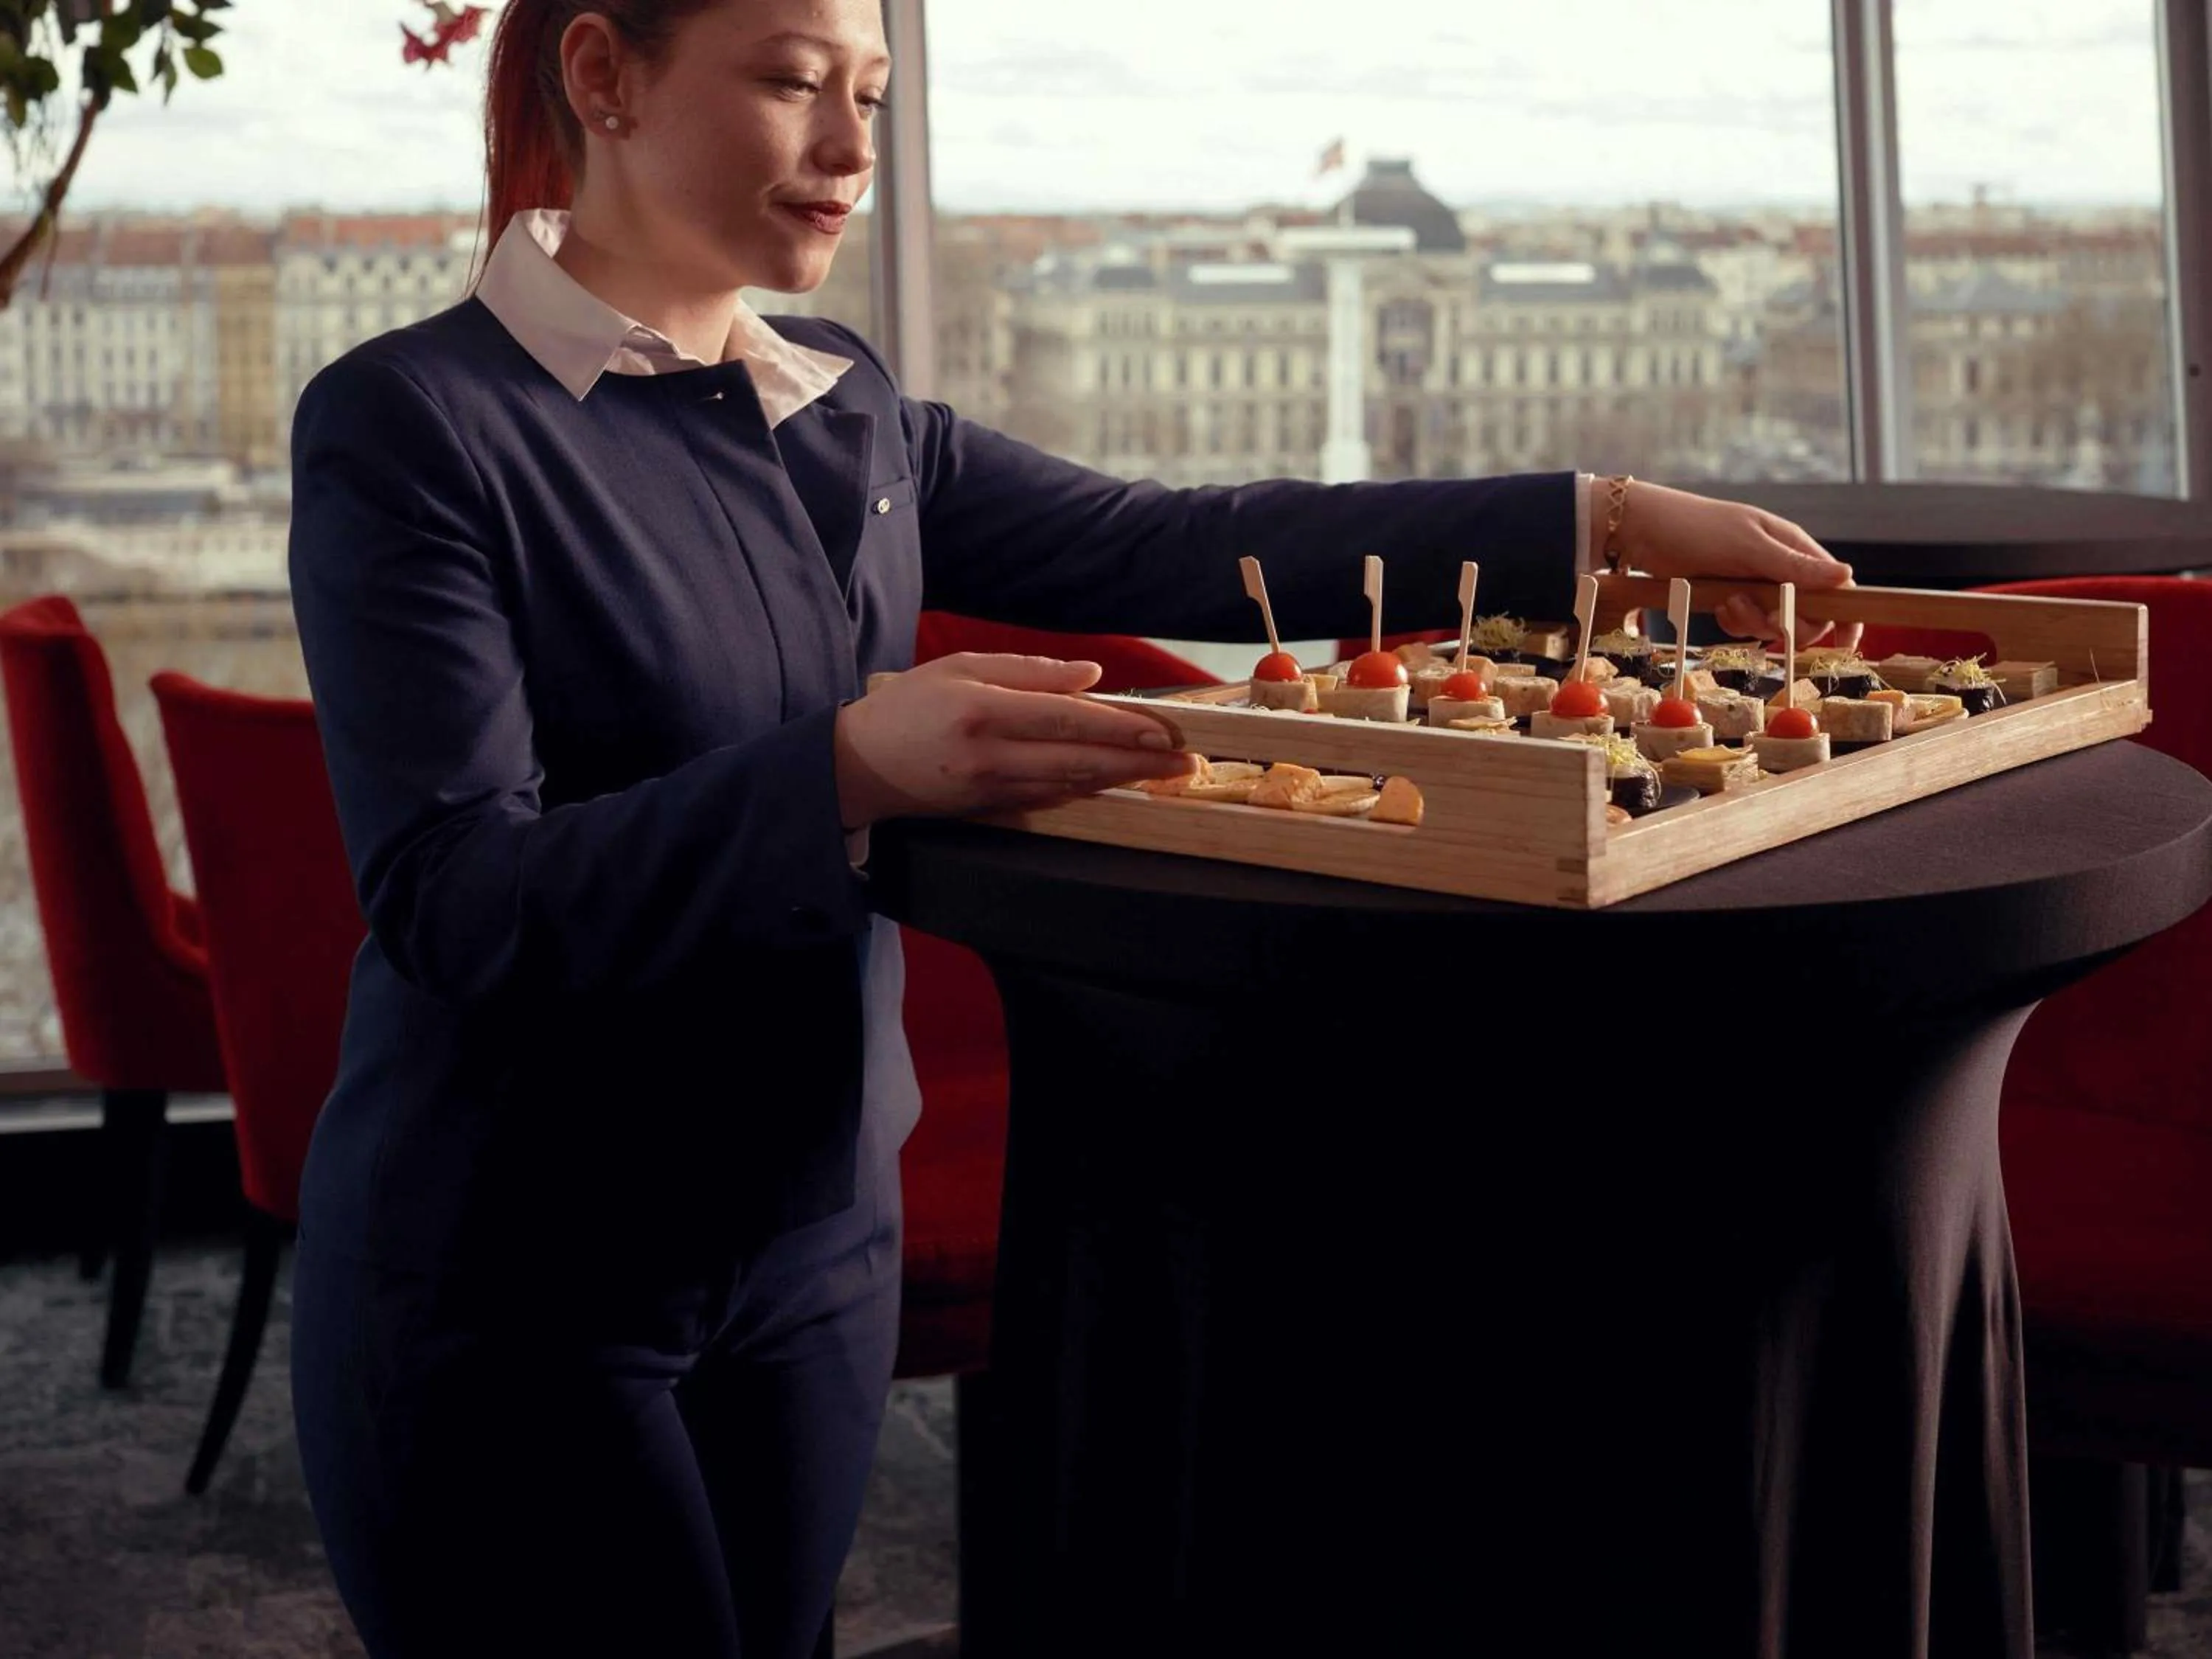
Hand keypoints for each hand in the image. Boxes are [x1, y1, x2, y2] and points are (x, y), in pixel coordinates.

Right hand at [833, 653, 1195, 828]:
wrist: (858, 765)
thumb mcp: (960, 667)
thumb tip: (1090, 676)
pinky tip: (1117, 782)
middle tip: (1184, 760)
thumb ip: (1027, 671)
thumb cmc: (909, 705)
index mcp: (983, 711)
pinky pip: (1050, 799)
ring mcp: (991, 788)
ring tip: (1165, 773)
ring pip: (1070, 784)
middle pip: (1078, 759)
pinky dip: (1087, 790)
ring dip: (1121, 779)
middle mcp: (991, 755)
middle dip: (1136, 761)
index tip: (1160, 730)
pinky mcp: (990, 808)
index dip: (1118, 726)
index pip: (1066, 719)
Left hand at [1615, 482, 1861, 654]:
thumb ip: (1794, 567)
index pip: (1838, 585)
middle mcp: (1780, 566)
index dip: (1845, 616)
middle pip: (1808, 614)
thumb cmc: (1695, 528)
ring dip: (1752, 622)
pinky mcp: (1730, 596)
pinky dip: (1733, 622)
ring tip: (1726, 601)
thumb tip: (1847, 577)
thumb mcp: (1747, 546)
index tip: (1844, 645)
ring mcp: (1755, 583)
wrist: (1641, 530)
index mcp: (1794, 547)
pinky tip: (1717, 606)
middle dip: (1784, 623)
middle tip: (1757, 613)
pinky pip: (1745, 623)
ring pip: (1774, 623)